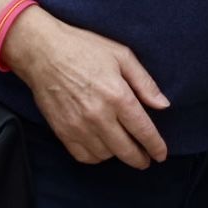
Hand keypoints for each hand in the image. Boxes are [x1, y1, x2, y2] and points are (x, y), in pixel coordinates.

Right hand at [3, 8, 169, 168]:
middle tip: (146, 159)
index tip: (161, 155)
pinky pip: (83, 156)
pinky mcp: (62, 132)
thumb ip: (145, 83)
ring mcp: (79, 126)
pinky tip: (102, 148)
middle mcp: (99, 116)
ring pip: (106, 155)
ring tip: (123, 147)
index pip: (143, 131)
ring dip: (118, 155)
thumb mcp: (122, 56)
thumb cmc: (85, 48)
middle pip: (126, 150)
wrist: (43, 52)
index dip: (155, 146)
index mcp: (117, 96)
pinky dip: (96, 157)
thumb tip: (163, 105)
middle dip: (140, 158)